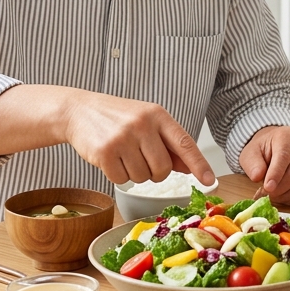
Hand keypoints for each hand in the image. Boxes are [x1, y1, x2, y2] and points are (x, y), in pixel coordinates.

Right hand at [63, 92, 214, 187]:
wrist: (80, 110)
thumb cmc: (118, 118)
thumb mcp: (147, 122)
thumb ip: (169, 144)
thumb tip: (190, 167)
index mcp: (158, 115)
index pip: (184, 143)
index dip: (199, 164)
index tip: (209, 180)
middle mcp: (142, 124)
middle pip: (163, 168)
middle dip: (155, 172)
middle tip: (142, 160)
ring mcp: (123, 137)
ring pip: (142, 178)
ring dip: (135, 174)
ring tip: (124, 155)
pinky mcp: (104, 152)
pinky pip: (121, 180)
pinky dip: (117, 175)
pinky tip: (111, 159)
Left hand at [239, 126, 289, 204]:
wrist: (277, 148)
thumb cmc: (265, 150)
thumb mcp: (251, 153)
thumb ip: (253, 164)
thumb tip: (257, 176)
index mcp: (288, 136)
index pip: (284, 156)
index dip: (276, 174)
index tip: (267, 188)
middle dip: (278, 189)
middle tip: (265, 194)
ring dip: (285, 196)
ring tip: (272, 195)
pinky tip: (284, 196)